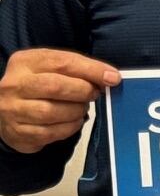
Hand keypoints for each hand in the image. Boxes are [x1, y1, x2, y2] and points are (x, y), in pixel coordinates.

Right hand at [0, 48, 118, 152]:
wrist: (8, 110)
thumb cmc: (39, 86)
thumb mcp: (52, 68)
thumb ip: (78, 68)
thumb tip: (111, 77)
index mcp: (24, 62)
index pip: (61, 62)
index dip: (91, 70)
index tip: (112, 78)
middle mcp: (14, 85)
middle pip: (55, 86)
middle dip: (83, 91)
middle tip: (94, 94)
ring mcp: (13, 109)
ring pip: (51, 112)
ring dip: (76, 111)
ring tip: (81, 108)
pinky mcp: (19, 132)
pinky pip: (51, 132)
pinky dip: (70, 127)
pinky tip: (73, 121)